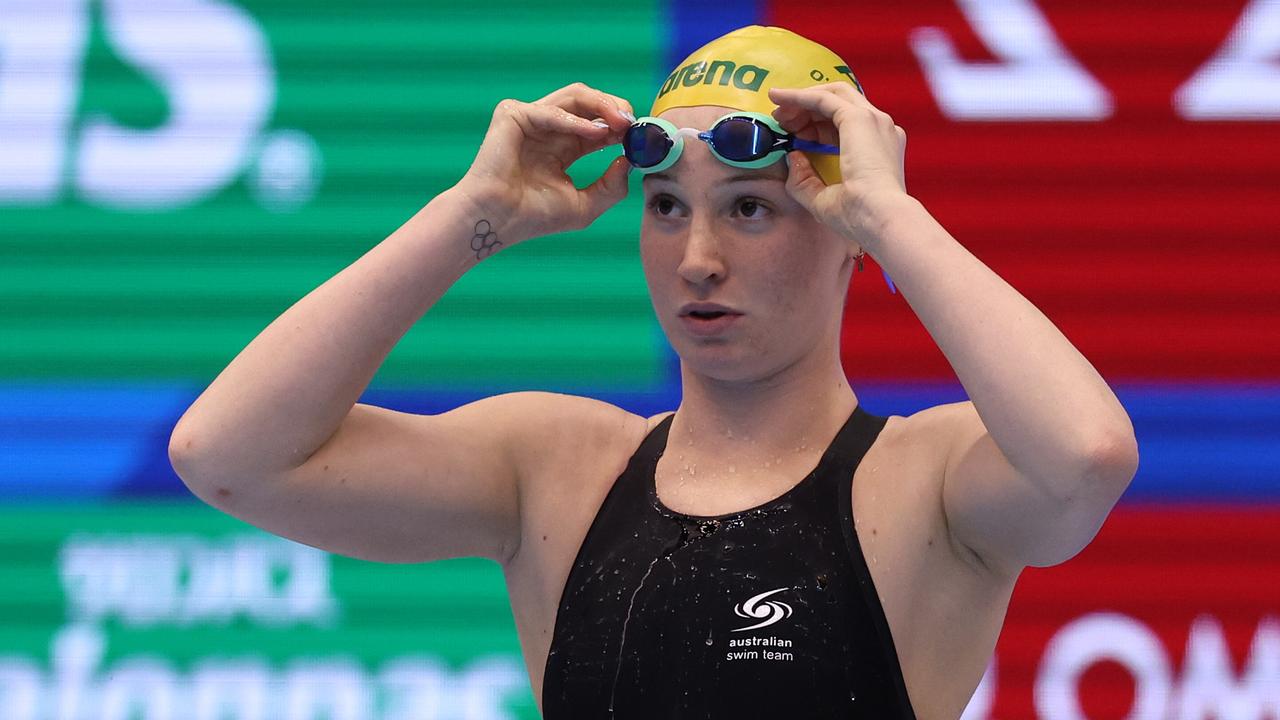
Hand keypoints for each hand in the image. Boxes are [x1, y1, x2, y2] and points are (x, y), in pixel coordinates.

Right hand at [454, 82, 634, 248]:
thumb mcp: (585, 205)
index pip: (600, 126)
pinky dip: (575, 120)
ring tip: (621, 122)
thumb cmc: (533, 217)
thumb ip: (611, 186)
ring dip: (602, 105)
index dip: (622, 127)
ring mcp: (531, 119)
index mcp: (564, 148)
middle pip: (590, 103)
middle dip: (616, 109)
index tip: (642, 137)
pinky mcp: (513, 114)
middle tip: (633, 124)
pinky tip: (596, 133)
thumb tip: (629, 161)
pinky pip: (550, 110)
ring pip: (574, 96)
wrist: (497, 222)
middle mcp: (550, 130)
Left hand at [768, 83, 908, 252]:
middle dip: (806, 108)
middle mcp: (880, 128)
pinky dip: (799, 96)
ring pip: (832, 95)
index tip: (793, 135)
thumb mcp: (824, 199)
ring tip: (777, 111)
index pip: (846, 123)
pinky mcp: (858, 118)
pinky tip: (779, 98)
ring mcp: (873, 120)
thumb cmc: (860, 217)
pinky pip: (823, 98)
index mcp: (880, 146)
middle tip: (781, 119)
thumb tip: (793, 157)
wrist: (880, 218)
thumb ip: (805, 180)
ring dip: (801, 100)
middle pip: (839, 103)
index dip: (815, 124)